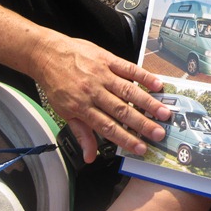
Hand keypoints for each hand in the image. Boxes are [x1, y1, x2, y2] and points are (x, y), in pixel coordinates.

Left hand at [29, 32, 170, 161]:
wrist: (46, 53)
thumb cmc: (55, 83)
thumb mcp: (63, 111)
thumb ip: (81, 133)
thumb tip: (90, 156)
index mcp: (82, 107)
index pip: (108, 127)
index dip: (126, 139)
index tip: (141, 148)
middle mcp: (94, 92)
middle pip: (121, 111)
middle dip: (142, 124)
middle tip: (158, 133)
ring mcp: (102, 74)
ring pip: (128, 91)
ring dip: (148, 103)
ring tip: (164, 113)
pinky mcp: (107, 59)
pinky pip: (128, 68)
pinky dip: (144, 76)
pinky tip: (157, 84)